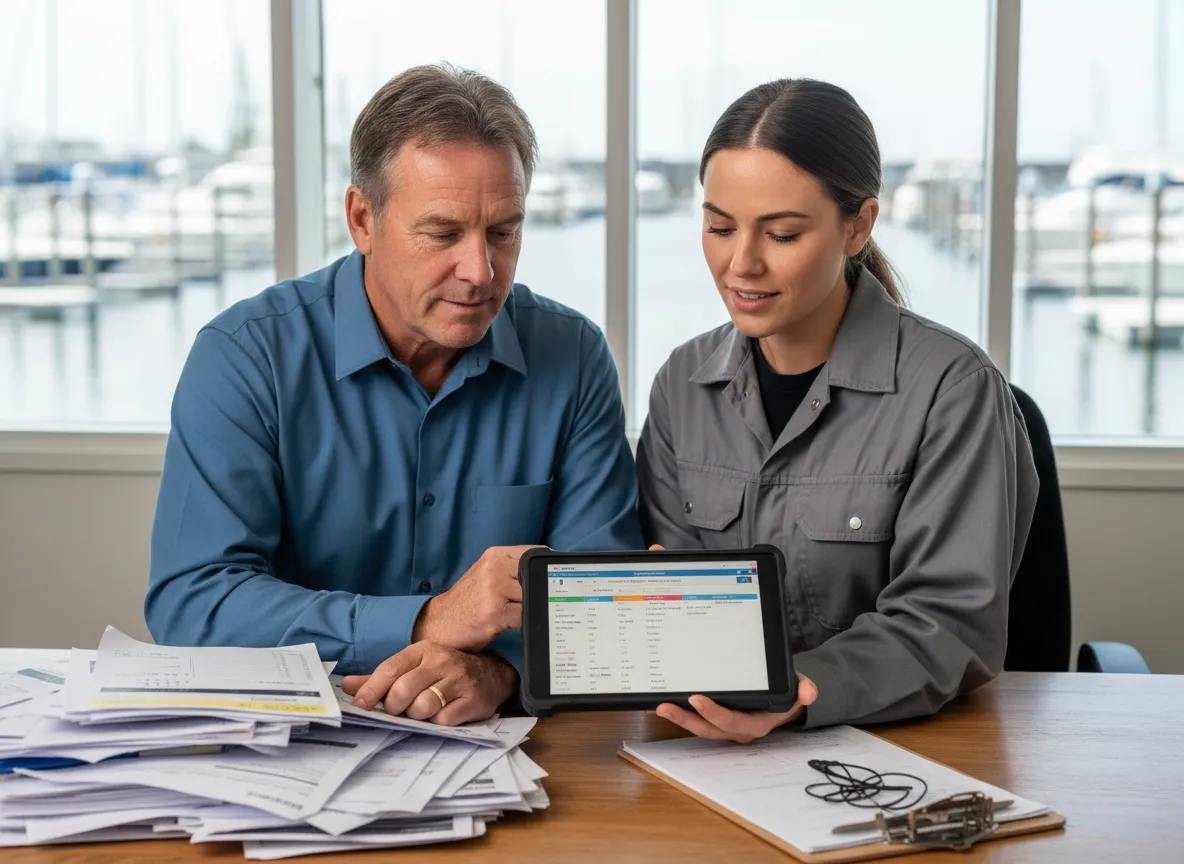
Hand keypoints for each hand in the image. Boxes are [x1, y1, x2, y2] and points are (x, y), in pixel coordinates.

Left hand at [341, 642, 516, 726]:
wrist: (492, 675)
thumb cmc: (445, 673)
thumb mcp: (415, 667)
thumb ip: (381, 678)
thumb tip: (347, 685)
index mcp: (423, 650)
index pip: (390, 669)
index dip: (371, 690)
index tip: (360, 705)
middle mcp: (442, 661)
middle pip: (403, 691)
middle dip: (395, 707)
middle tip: (400, 709)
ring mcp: (459, 680)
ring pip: (422, 708)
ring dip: (417, 716)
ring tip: (424, 711)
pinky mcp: (473, 699)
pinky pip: (444, 720)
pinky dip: (438, 723)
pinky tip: (444, 714)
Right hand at [412, 545, 539, 651]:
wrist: (439, 622)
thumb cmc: (468, 601)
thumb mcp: (487, 575)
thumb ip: (512, 568)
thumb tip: (547, 571)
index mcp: (495, 555)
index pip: (534, 553)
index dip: (547, 567)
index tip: (556, 578)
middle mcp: (495, 568)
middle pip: (536, 575)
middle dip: (544, 589)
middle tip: (548, 600)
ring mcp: (494, 590)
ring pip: (532, 595)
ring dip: (535, 607)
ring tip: (529, 613)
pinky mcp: (495, 612)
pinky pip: (524, 616)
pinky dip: (526, 622)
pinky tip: (518, 625)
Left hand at [656, 674, 817, 743]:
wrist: (786, 703)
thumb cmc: (787, 694)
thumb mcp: (799, 690)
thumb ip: (804, 689)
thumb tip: (809, 692)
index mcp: (755, 724)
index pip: (731, 722)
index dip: (713, 712)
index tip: (696, 698)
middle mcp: (736, 730)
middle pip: (707, 728)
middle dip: (685, 718)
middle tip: (664, 706)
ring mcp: (724, 727)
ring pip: (698, 726)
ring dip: (678, 717)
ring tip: (658, 705)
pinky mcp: (715, 720)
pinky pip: (696, 719)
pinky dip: (680, 712)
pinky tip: (662, 702)